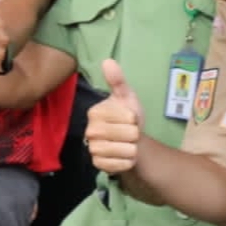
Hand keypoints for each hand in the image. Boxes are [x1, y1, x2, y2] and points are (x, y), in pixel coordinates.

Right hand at [85, 59, 144, 174]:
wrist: (129, 142)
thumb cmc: (127, 118)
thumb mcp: (126, 97)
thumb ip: (117, 80)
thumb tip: (108, 60)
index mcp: (95, 112)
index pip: (128, 118)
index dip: (134, 120)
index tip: (129, 120)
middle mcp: (90, 130)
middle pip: (128, 134)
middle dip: (134, 135)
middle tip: (128, 134)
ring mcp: (93, 148)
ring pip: (125, 150)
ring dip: (132, 149)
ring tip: (127, 145)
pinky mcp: (98, 165)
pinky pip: (121, 165)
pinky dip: (128, 162)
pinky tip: (124, 157)